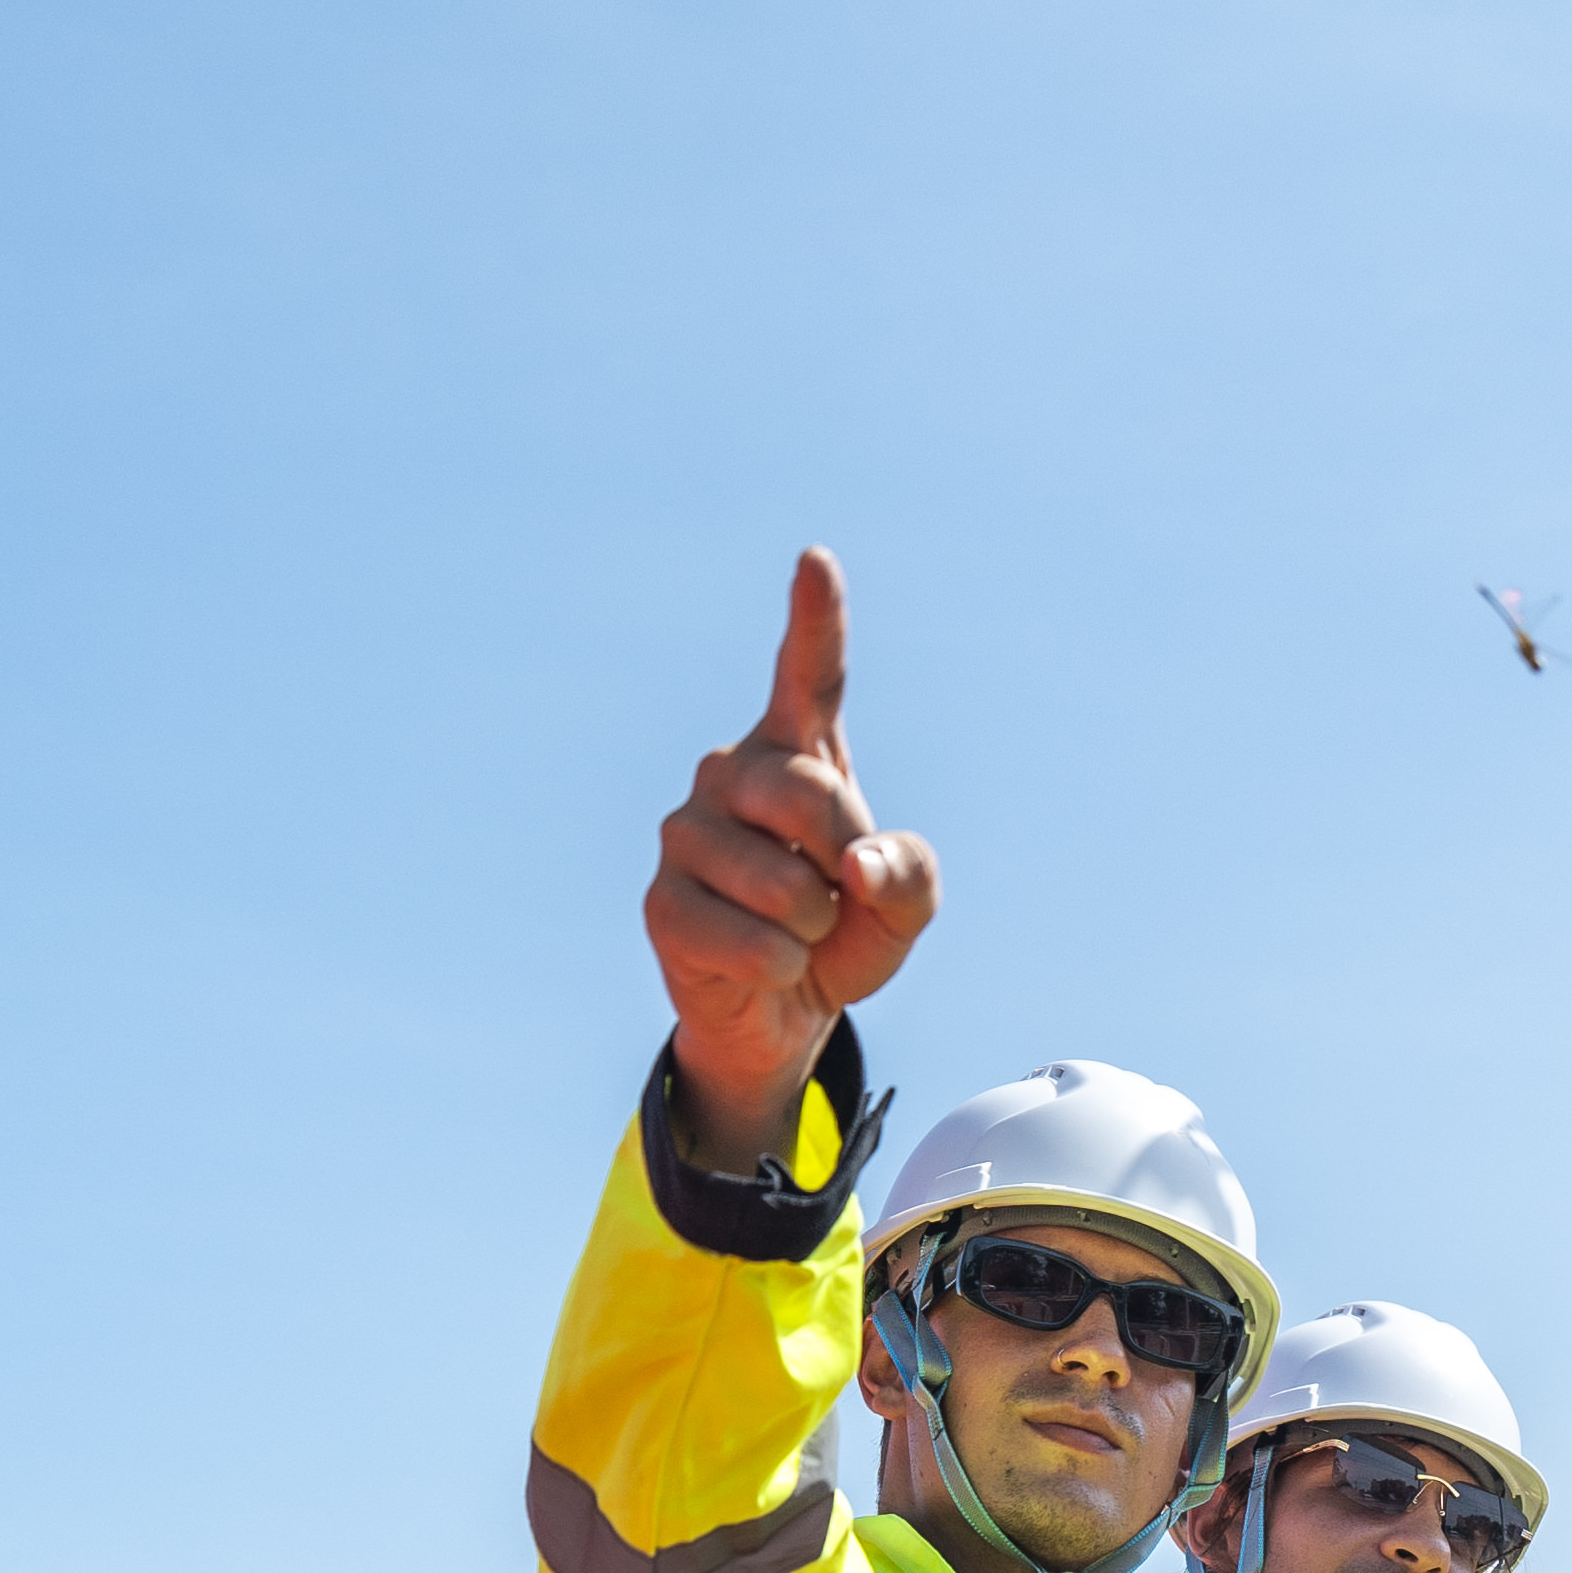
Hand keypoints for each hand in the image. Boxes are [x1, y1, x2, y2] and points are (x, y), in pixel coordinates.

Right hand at [645, 550, 939, 1161]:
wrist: (781, 1010)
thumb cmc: (844, 933)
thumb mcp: (905, 907)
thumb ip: (909, 873)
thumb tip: (857, 865)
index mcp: (796, 754)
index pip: (808, 678)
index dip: (814, 620)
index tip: (815, 562)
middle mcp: (730, 776)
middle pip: (809, 793)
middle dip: (845, 858)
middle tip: (837, 893)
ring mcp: (687, 835)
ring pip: (781, 881)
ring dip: (813, 927)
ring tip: (796, 932)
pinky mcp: (662, 903)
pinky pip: (751, 942)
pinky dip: (782, 968)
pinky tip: (767, 965)